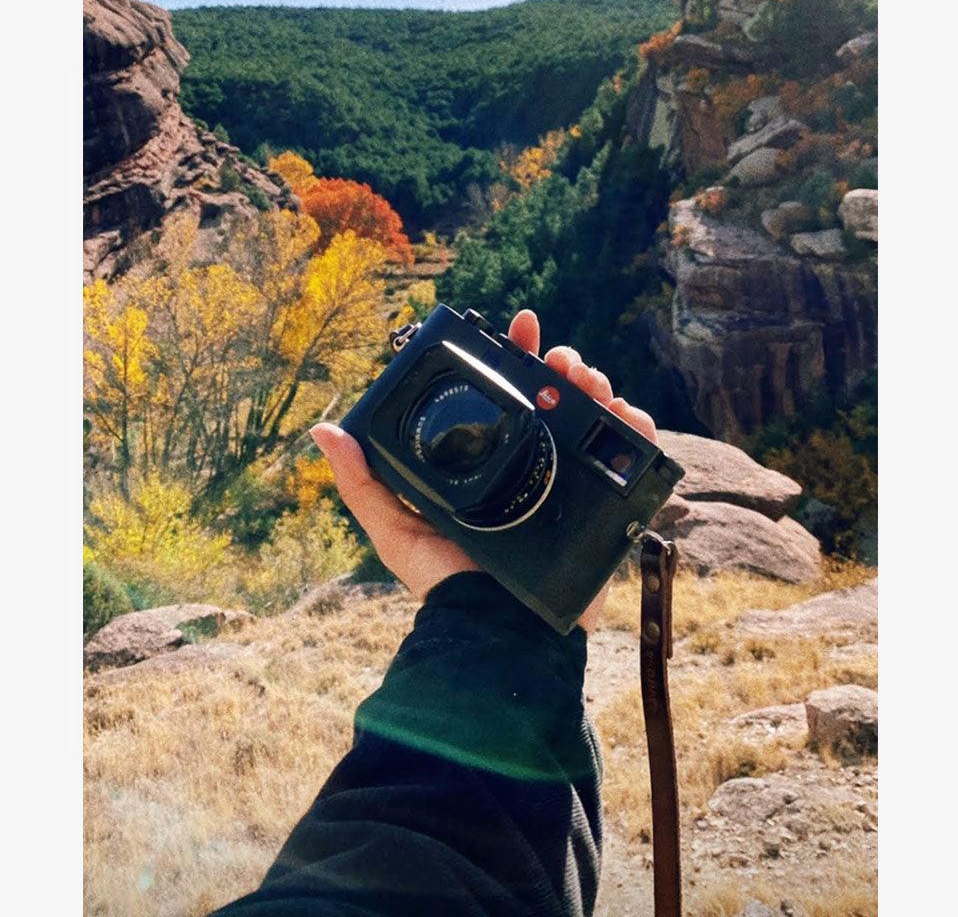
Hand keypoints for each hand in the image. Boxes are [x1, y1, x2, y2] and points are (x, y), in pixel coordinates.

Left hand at [309, 309, 657, 633]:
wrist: (496, 632)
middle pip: (555, 399)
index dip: (517, 356)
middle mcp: (533, 466)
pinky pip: (627, 460)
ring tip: (589, 379)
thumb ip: (362, 481)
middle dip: (563, 366)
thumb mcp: (395, 527)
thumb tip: (323, 431)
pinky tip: (625, 415)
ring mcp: (569, 485)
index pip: (507, 395)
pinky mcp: (601, 508)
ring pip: (592, 420)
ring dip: (597, 388)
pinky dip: (634, 431)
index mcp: (490, 462)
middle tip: (560, 357)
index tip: (520, 324)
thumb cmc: (445, 583)